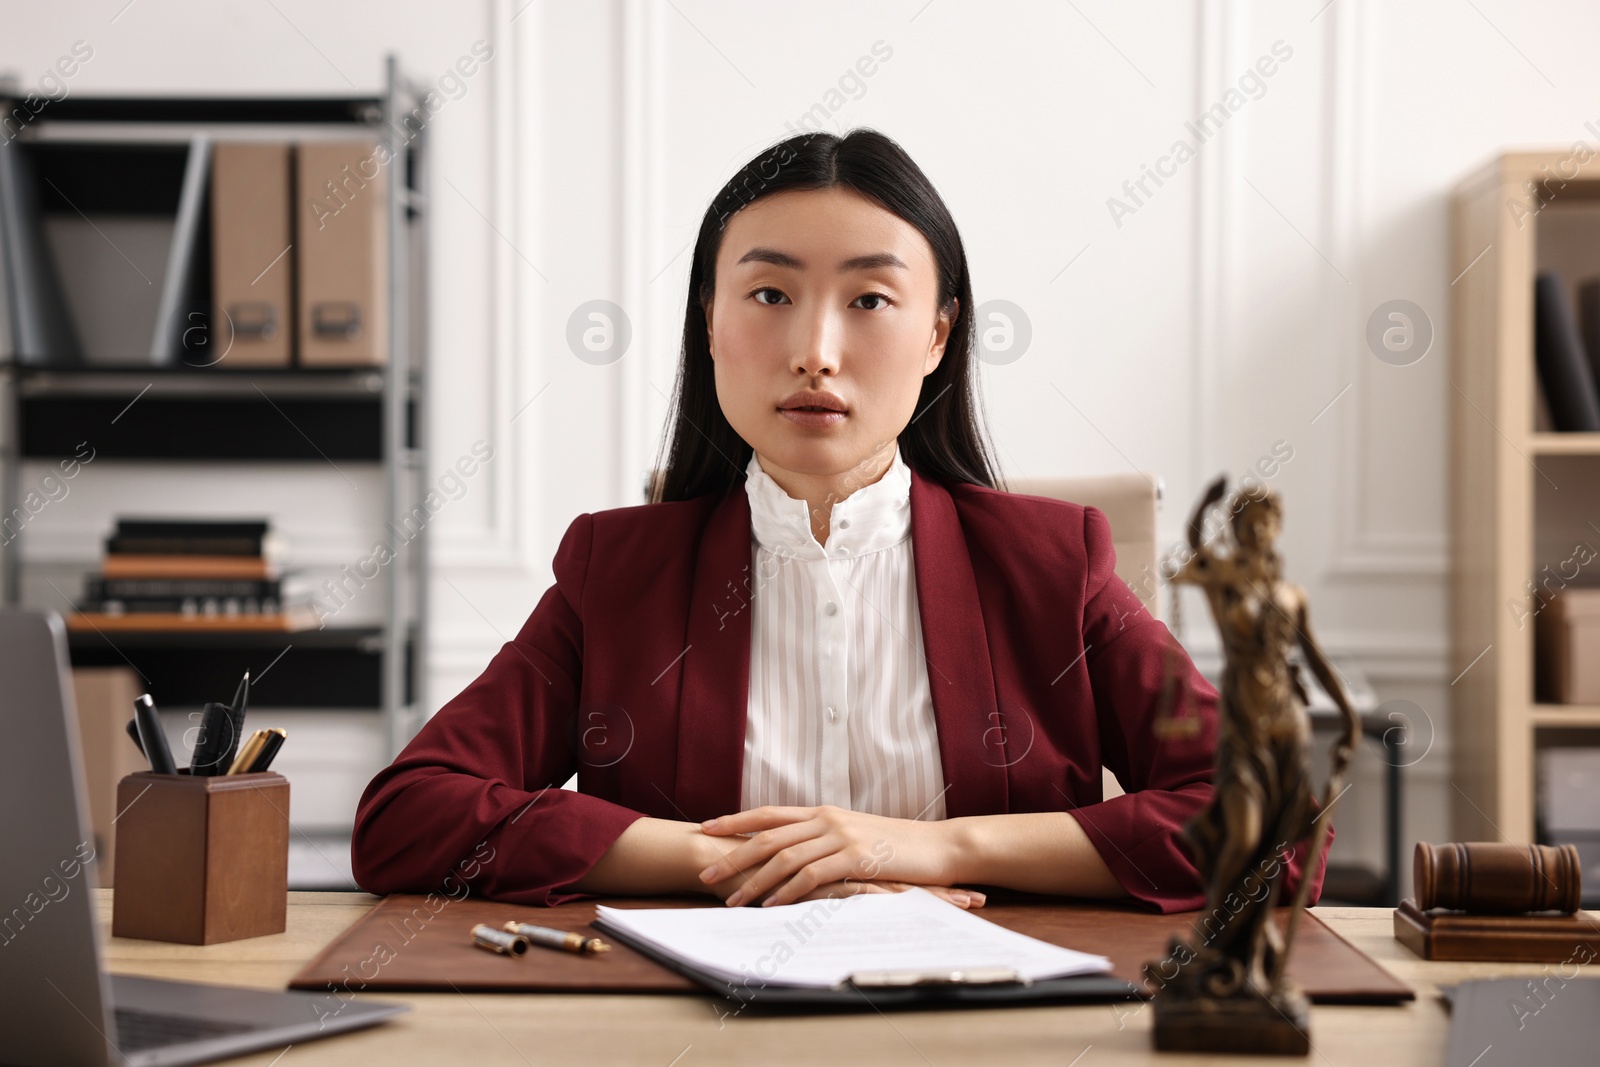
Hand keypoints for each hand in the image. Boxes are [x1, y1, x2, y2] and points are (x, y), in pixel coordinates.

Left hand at [696, 804, 960, 906]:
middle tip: (705, 871)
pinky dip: (788, 891)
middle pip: (768, 835)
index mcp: (824, 812)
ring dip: (755, 880)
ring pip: (785, 856)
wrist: (940, 847)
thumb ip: (826, 840)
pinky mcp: (857, 857)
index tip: (706, 827)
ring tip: (731, 899)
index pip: (769, 814)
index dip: (735, 820)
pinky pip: (813, 875)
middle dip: (732, 853)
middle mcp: (827, 819)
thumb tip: (797, 852)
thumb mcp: (857, 836)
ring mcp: (841, 836)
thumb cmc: (899, 847)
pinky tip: (772, 905)